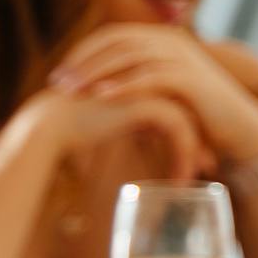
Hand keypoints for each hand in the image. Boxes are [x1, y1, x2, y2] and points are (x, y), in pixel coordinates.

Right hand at [14, 84, 215, 181]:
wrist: (49, 125)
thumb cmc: (72, 126)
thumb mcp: (114, 120)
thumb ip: (137, 119)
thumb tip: (155, 131)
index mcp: (143, 77)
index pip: (180, 103)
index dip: (191, 131)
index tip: (197, 159)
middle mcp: (150, 78)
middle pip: (190, 110)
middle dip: (201, 142)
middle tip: (207, 168)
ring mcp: (150, 88)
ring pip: (189, 122)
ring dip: (194, 153)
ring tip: (189, 180)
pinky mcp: (148, 104)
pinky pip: (180, 132)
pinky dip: (183, 157)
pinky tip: (179, 181)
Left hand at [48, 25, 257, 163]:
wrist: (237, 126)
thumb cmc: (194, 111)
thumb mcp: (160, 90)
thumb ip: (133, 81)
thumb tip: (93, 88)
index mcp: (160, 39)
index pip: (111, 36)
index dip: (82, 53)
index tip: (58, 75)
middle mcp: (171, 41)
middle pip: (116, 43)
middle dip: (83, 63)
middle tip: (57, 84)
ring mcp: (182, 57)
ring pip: (129, 57)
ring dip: (96, 74)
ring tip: (72, 92)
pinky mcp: (191, 79)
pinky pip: (151, 78)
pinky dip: (123, 86)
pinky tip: (100, 98)